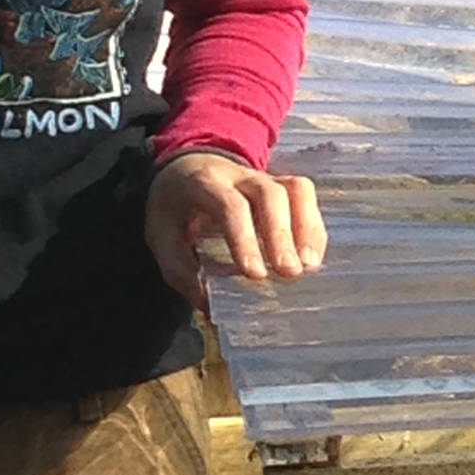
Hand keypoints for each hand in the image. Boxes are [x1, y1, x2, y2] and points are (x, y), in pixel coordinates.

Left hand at [144, 153, 326, 309]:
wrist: (185, 167)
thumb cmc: (174, 207)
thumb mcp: (161, 234)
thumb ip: (180, 268)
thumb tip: (210, 306)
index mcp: (204, 183)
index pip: (230, 206)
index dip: (244, 238)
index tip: (254, 274)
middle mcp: (240, 175)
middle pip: (270, 195)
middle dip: (281, 235)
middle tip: (289, 273)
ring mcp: (265, 177)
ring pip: (295, 190)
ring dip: (306, 228)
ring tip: (309, 266)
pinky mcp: (282, 185)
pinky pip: (305, 197)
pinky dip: (313, 227)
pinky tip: (313, 258)